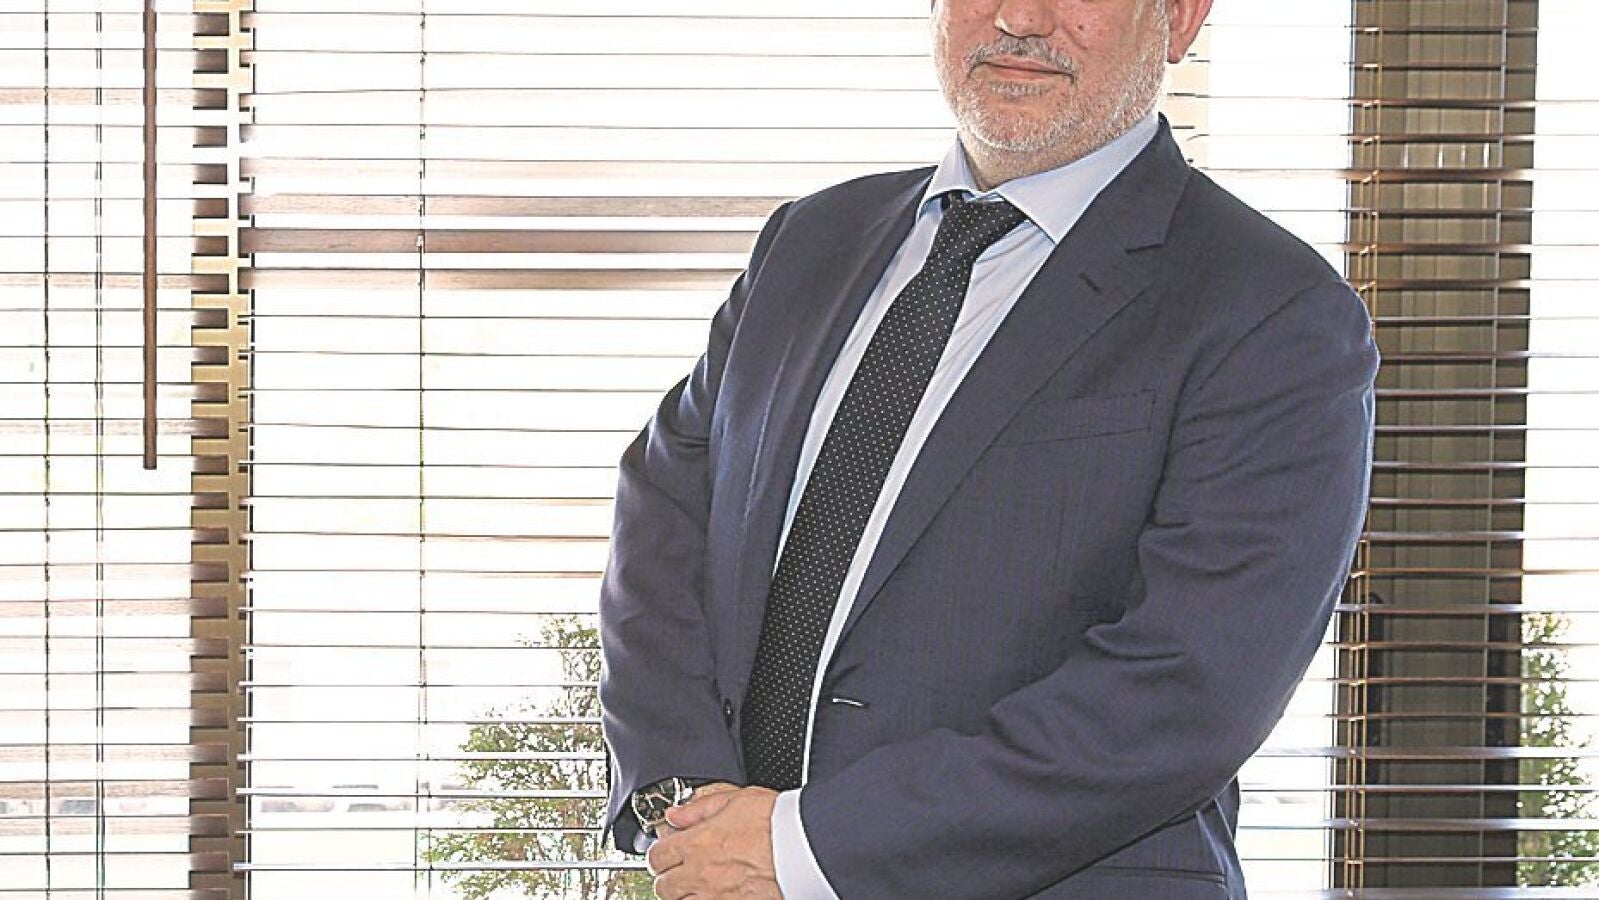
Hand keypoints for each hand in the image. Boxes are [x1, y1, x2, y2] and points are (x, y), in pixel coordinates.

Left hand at [646, 785, 780, 899]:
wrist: (806, 847)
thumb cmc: (776, 822)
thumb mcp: (735, 800)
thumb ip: (699, 808)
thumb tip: (676, 814)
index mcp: (696, 844)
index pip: (656, 856)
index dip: (660, 853)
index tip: (668, 851)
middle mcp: (700, 874)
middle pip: (663, 886)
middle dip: (669, 877)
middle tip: (681, 869)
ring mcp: (715, 898)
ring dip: (686, 894)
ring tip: (700, 884)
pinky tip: (718, 893)